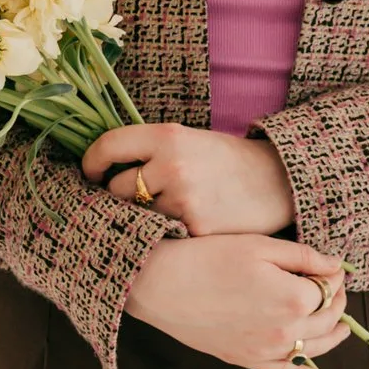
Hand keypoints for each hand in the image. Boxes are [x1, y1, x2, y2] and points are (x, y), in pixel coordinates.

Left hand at [82, 121, 294, 236]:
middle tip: (134, 197)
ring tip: (165, 210)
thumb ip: (150, 150)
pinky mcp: (195, 227)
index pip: (108, 147)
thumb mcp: (190, 139)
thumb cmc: (227, 161)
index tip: (90, 173)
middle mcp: (172, 165)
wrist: (278, 182)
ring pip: (137, 215)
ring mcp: (183, 199)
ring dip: (143, 216)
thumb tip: (102, 170)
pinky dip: (167, 232)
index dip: (91, 163)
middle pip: (117, 188)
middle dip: (120, 195)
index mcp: (168, 135)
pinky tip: (183, 225)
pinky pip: (162, 233)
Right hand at [121, 233, 349, 368]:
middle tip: (335, 287)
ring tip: (342, 326)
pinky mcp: (247, 360)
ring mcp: (267, 350)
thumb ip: (304, 256)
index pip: (329, 288)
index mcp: (294, 298)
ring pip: (315, 347)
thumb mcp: (259, 245)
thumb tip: (336, 266)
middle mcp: (286, 330)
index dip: (334, 275)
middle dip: (337, 301)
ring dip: (334, 335)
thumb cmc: (207, 258)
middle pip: (327, 318)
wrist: (161, 285)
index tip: (332, 266)